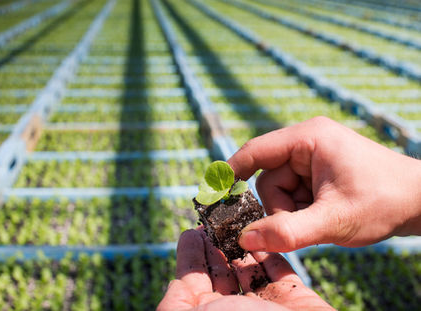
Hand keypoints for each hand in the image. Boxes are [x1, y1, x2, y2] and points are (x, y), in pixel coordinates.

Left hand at [157, 228, 333, 310]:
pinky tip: (261, 235)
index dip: (191, 255)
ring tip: (235, 222)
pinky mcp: (294, 301)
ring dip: (242, 246)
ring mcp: (265, 308)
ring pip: (249, 269)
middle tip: (215, 221)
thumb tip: (178, 285)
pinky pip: (280, 270)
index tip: (192, 231)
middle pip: (221, 273)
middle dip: (216, 246)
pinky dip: (270, 251)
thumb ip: (178, 303)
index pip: (193, 282)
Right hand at [227, 117, 420, 252]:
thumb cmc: (382, 201)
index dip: (230, 172)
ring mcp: (311, 156)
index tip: (211, 192)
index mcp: (308, 138)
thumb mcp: (332, 220)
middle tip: (303, 224)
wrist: (419, 201)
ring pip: (278, 190)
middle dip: (280, 207)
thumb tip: (244, 239)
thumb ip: (286, 232)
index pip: (255, 151)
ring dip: (292, 211)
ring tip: (321, 219)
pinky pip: (292, 193)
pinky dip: (300, 210)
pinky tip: (322, 214)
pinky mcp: (316, 171)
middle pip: (267, 178)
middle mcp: (306, 142)